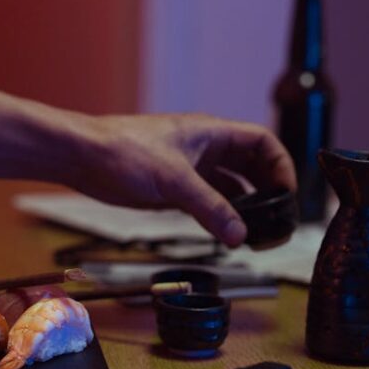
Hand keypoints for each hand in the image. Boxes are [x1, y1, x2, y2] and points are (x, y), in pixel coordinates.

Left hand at [73, 113, 296, 246]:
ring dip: (243, 207)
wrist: (80, 157)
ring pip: (227, 186)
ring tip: (255, 234)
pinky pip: (205, 200)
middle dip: (267, 190)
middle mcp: (203, 148)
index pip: (261, 142)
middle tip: (277, 221)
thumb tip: (240, 235)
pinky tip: (224, 233)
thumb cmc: (123, 153)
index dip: (280, 165)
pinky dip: (218, 215)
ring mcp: (187, 167)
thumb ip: (210, 208)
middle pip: (250, 166)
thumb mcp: (173, 182)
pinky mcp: (170, 187)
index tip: (288, 194)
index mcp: (210, 133)